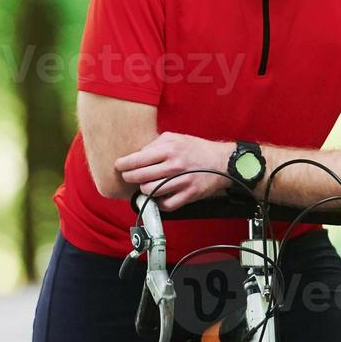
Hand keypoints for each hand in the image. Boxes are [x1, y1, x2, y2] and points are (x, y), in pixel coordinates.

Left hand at [114, 132, 231, 209]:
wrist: (222, 162)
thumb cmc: (195, 149)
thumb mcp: (175, 137)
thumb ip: (155, 144)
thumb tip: (137, 155)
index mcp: (169, 148)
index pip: (138, 159)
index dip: (124, 164)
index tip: (119, 166)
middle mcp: (174, 165)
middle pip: (140, 177)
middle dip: (130, 178)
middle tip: (129, 176)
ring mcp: (182, 181)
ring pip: (150, 191)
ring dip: (143, 190)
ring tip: (144, 185)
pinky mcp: (189, 195)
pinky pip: (165, 204)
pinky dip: (158, 201)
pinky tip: (158, 195)